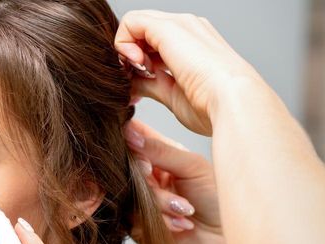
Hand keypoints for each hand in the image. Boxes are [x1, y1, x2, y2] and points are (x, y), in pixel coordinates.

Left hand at [115, 10, 264, 134]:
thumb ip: (151, 84)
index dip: (137, 62)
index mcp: (194, 44)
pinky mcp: (169, 27)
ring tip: (138, 75)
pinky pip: (132, 22)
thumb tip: (131, 83)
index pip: (153, 43)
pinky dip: (123, 44)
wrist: (234, 104)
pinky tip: (135, 65)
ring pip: (136, 24)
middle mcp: (188, 29)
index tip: (136, 87)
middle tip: (132, 80)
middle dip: (128, 55)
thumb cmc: (212, 107)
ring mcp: (181, 24)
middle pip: (142, 31)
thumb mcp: (173, 94)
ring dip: (126, 51)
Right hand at [125, 120, 232, 243]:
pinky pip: (133, 217)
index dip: (129, 138)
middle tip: (153, 174)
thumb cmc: (218, 201)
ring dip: (159, 201)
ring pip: (130, 192)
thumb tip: (130, 132)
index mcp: (161, 156)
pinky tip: (182, 224)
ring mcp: (139, 201)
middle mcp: (147, 178)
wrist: (225, 242)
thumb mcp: (193, 167)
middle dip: (144, 173)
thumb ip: (160, 150)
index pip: (134, 139)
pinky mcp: (136, 226)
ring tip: (186, 209)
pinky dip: (161, 219)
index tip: (134, 142)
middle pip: (126, 166)